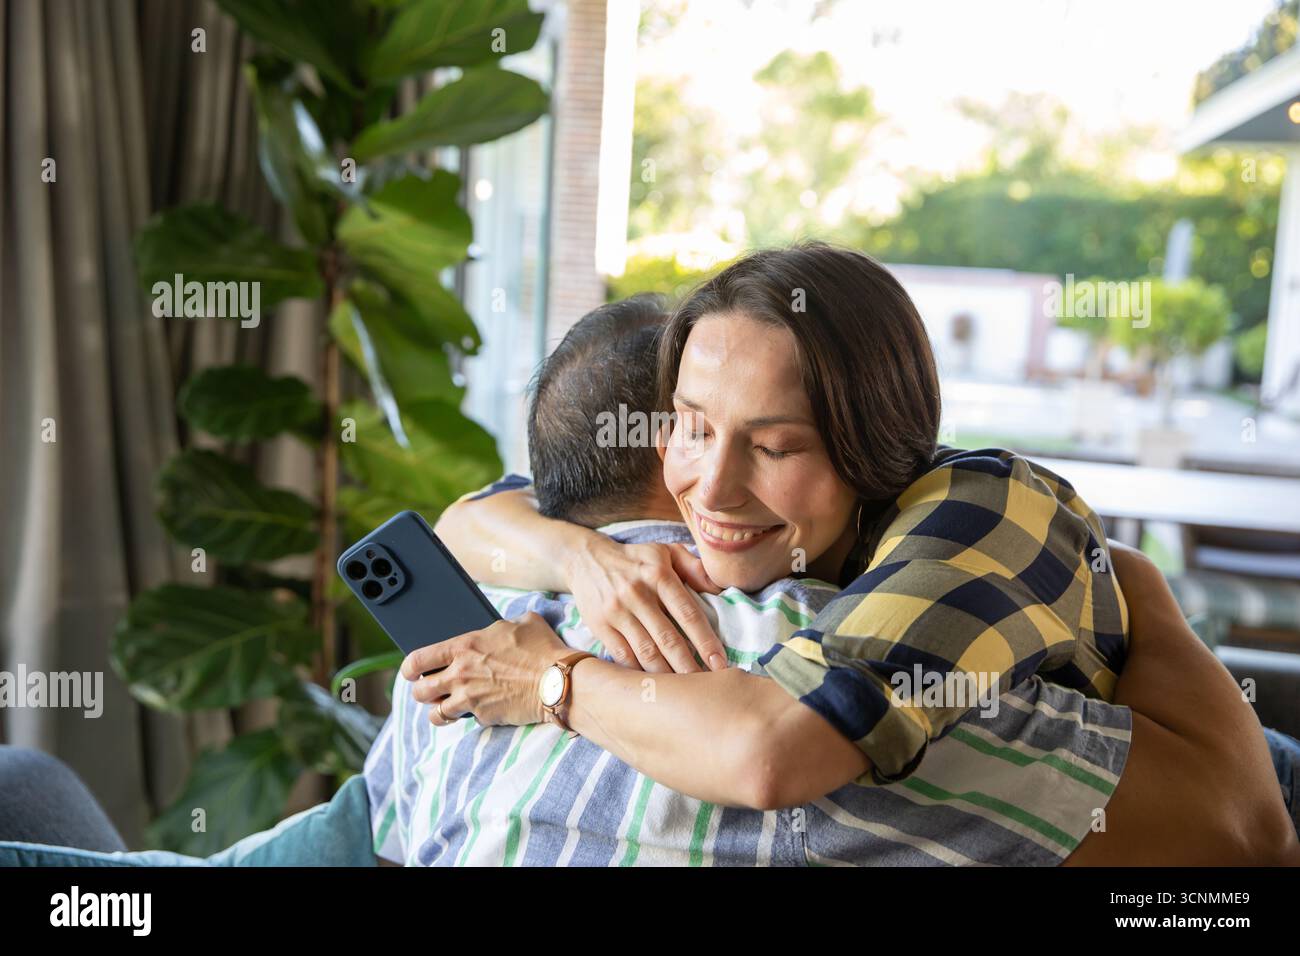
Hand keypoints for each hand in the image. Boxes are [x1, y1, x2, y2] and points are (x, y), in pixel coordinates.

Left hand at [401, 612, 567, 726]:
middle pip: (420, 691)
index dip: (409, 668)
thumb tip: (505, 627)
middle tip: (432, 688)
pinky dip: (468, 717)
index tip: (411, 671)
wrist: (558, 681)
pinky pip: (465, 720)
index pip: (417, 660)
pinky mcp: (483, 717)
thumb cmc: (543, 649)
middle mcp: (459, 674)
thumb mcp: (522, 623)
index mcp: (463, 647)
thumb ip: (504, 624)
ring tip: (447, 706)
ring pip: (435, 713)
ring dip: (438, 710)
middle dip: (422, 691)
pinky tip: (478, 709)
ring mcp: (470, 699)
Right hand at [562, 533, 725, 673]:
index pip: (688, 613)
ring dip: (667, 676)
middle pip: (668, 639)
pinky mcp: (600, 626)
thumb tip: (720, 588)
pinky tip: (654, 685)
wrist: (586, 559)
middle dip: (690, 666)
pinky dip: (640, 672)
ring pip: (646, 652)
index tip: (720, 663)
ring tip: (684, 693)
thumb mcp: (666, 551)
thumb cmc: (635, 559)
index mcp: (659, 575)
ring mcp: (617, 611)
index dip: (706, 641)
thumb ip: (694, 568)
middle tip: (707, 687)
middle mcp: (638, 594)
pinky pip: (623, 656)